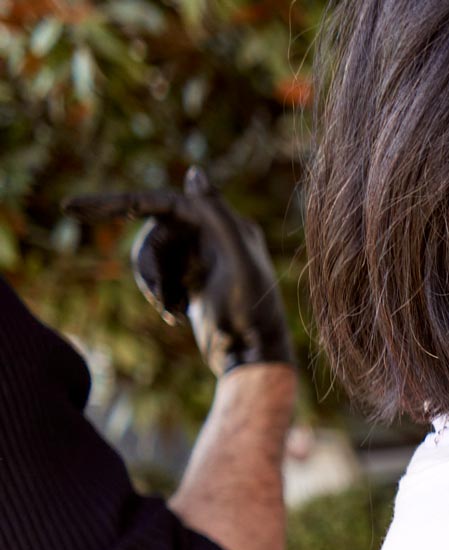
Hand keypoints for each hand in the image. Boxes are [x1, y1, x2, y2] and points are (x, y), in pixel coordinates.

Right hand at [66, 166, 292, 375]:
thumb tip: (194, 173)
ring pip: (150, 257)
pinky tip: (176, 315)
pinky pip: (157, 276)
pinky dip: (159, 294)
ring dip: (153, 284)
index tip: (73, 208)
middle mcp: (210, 235)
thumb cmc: (250, 308)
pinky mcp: (192, 278)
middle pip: (150, 235)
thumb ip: (217, 215)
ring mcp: (199, 257)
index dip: (115, 202)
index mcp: (220, 223)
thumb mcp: (238, 259)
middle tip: (158, 296)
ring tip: (170, 310)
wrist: (254, 355)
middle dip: (147, 266)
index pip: (158, 202)